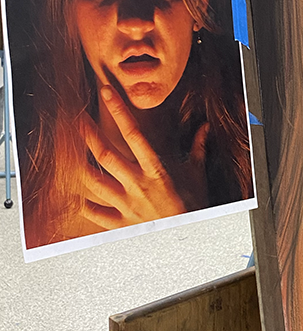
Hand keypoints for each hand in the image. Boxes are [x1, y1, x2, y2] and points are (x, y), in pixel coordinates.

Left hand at [79, 85, 207, 229]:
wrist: (191, 238)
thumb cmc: (195, 206)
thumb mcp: (198, 175)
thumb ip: (198, 149)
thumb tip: (204, 129)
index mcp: (156, 170)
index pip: (134, 133)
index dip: (119, 110)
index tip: (107, 93)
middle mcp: (138, 184)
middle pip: (105, 155)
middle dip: (88, 135)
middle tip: (77, 120)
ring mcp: (127, 204)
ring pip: (94, 182)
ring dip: (80, 167)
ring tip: (70, 155)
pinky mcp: (121, 223)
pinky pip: (96, 214)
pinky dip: (85, 206)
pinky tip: (79, 198)